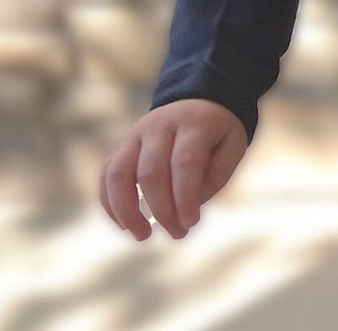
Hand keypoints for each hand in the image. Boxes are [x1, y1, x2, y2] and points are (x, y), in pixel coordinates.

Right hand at [100, 98, 247, 241]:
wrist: (198, 102)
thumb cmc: (217, 133)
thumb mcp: (231, 147)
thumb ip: (212, 176)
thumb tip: (184, 208)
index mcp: (193, 123)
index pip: (185, 162)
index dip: (185, 197)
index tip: (191, 224)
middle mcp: (160, 125)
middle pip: (151, 172)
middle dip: (162, 210)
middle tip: (178, 234)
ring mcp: (135, 134)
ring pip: (118, 174)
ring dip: (126, 211)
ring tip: (142, 236)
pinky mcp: (121, 146)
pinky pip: (106, 176)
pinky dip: (110, 204)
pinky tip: (124, 225)